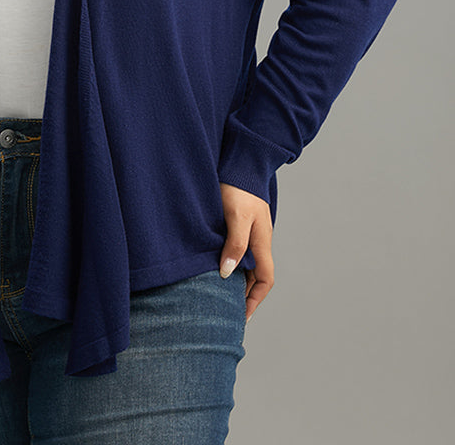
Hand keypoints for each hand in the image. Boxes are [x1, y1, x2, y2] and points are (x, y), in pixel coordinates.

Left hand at [218, 182, 273, 321]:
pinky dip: (228, 264)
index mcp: (261, 241)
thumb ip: (235, 244)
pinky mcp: (237, 224)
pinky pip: (236, 251)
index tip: (240, 318)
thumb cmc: (238, 187)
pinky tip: (214, 268)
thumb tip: (227, 273)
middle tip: (226, 313)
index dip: (254, 300)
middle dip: (244, 296)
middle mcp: (258, 240)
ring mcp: (249, 232)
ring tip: (217, 297)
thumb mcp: (236, 216)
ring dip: (235, 280)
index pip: (265, 280)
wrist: (238, 161)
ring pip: (245, 265)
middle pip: (255, 276)